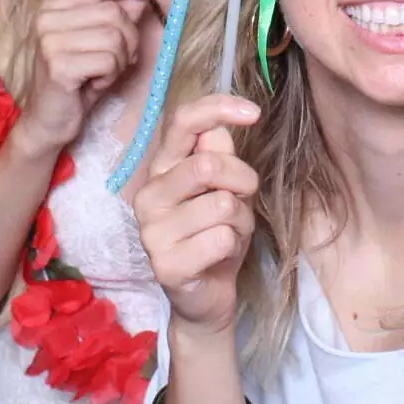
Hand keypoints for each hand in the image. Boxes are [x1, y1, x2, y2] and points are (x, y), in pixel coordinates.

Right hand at [12, 0, 158, 152]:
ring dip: (118, 61)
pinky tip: (93, 84)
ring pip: (114, 37)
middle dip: (128, 38)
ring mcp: (50, 42)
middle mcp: (47, 19)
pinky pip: (107, 61)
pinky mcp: (58, 66)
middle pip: (113, 12)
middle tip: (118, 61)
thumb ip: (120, 15)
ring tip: (101, 74)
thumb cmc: (78, 79)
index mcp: (54, 6)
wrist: (49, 120)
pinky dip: (110, 76)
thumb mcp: (101, 42)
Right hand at [136, 94, 260, 334]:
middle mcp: (149, 194)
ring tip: (228, 233)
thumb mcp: (225, 187)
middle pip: (210, 164)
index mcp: (162, 167)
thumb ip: (220, 153)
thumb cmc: (215, 231)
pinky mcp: (165, 265)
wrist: (206, 295)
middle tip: (242, 199)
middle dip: (242, 181)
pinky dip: (234, 246)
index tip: (254, 112)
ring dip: (241, 220)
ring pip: (222, 205)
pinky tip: (219, 256)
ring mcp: (152, 231)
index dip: (218, 108)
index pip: (182, 122)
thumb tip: (223, 122)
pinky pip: (222, 239)